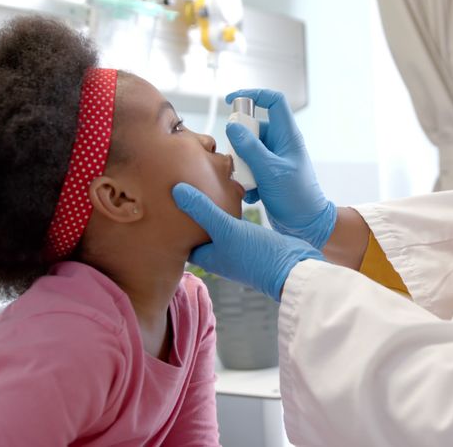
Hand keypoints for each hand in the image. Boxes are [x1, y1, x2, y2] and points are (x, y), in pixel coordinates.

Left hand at [173, 183, 322, 300]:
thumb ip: (202, 209)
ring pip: (214, 224)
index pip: (179, 237)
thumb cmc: (257, 255)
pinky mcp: (248, 240)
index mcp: (206, 256)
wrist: (294, 268)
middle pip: (195, 229)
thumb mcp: (226, 229)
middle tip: (176, 185)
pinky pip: (230, 221)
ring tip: (198, 184)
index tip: (159, 197)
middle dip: (186, 212)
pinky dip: (226, 208)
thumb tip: (176, 189)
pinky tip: (227, 192)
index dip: (169, 220)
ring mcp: (233, 248)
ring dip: (207, 208)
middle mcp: (217, 253)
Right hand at [226, 89, 336, 248]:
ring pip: (247, 150)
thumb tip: (232, 126)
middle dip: (240, 143)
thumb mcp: (270, 171)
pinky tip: (252, 194)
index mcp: (288, 136)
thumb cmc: (296, 197)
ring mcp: (273, 159)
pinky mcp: (267, 174)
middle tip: (238, 160)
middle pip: (253, 127)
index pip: (273, 101)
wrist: (306, 226)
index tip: (231, 100)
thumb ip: (250, 148)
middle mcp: (281, 144)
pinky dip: (246, 179)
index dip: (253, 94)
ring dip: (241, 165)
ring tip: (246, 182)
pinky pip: (248, 167)